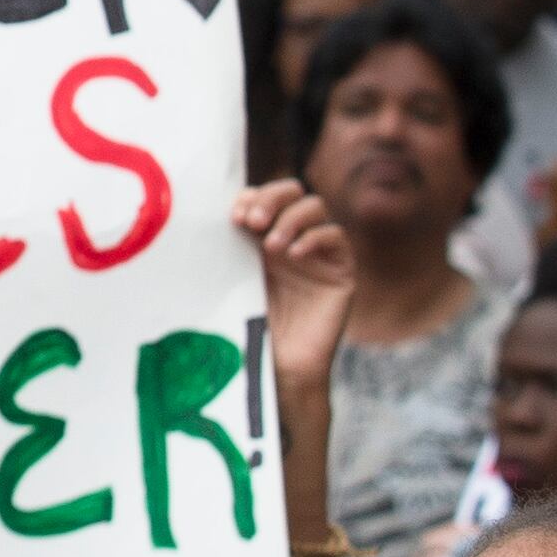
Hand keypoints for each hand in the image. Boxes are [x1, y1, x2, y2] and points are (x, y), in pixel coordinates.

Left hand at [236, 181, 354, 391]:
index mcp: (263, 236)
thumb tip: (216, 212)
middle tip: (252, 222)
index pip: (264, 195)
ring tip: (271, 247)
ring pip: (315, 207)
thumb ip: (229, 247)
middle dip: (271, 198)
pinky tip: (295, 254)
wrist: (277, 366)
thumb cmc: (249, 327)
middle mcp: (292, 238)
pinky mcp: (341, 270)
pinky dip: (315, 237)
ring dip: (290, 218)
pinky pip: (336, 237)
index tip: (233, 217)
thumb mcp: (233, 280)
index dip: (251, 197)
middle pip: (292, 190)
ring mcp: (318, 252)